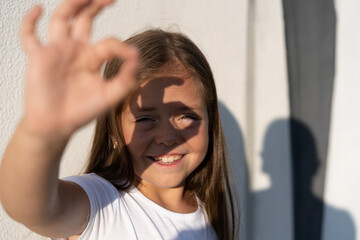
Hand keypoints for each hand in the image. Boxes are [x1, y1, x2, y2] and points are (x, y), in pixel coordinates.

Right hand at [21, 0, 137, 138]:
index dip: (121, 46)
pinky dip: (30, 21)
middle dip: (95, 5)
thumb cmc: (83, 110)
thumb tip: (136, 56)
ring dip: (71, 4)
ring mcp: (56, 51)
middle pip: (84, 19)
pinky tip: (38, 9)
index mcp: (92, 57)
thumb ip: (125, 79)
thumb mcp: (110, 96)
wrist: (57, 125)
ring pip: (61, 19)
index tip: (132, 55)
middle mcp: (75, 50)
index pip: (108, 42)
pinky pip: (29, 35)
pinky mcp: (38, 58)